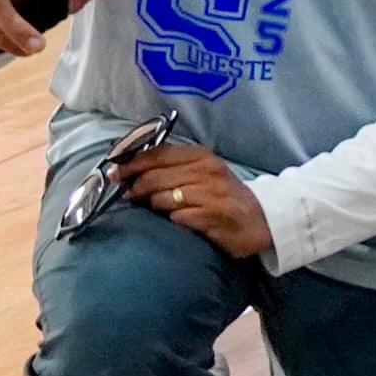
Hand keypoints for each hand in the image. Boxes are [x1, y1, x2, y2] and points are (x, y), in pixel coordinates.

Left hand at [120, 142, 271, 258]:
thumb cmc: (223, 195)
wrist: (261, 220)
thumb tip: (127, 172)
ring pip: (162, 198)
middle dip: (135, 188)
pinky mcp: (213, 217)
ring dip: (152, 205)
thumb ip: (171, 168)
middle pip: (154, 177)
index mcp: (202, 156)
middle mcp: (207, 171)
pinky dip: (172, 220)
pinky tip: (176, 221)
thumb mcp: (202, 173)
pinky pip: (178, 217)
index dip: (131, 163)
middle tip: (128, 196)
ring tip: (154, 209)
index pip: (157, 154)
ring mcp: (211, 194)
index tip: (113, 173)